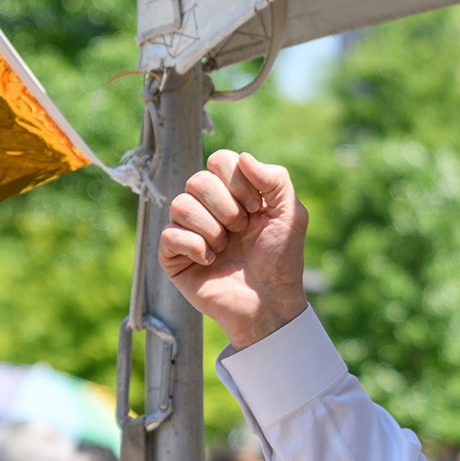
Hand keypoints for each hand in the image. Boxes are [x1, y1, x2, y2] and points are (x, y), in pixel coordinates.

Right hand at [161, 151, 309, 349]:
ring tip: (225, 248)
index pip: (219, 160)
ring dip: (211, 228)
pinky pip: (168, 234)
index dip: (238, 181)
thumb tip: (245, 158)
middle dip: (226, 207)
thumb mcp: (291, 215)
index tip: (257, 209)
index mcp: (233, 193)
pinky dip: (195, 247)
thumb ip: (276, 179)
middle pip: (198, 180)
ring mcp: (189, 230)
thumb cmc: (281, 260)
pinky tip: (210, 261)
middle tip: (241, 230)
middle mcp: (207, 207)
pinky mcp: (174, 256)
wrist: (270, 302)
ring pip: (180, 204)